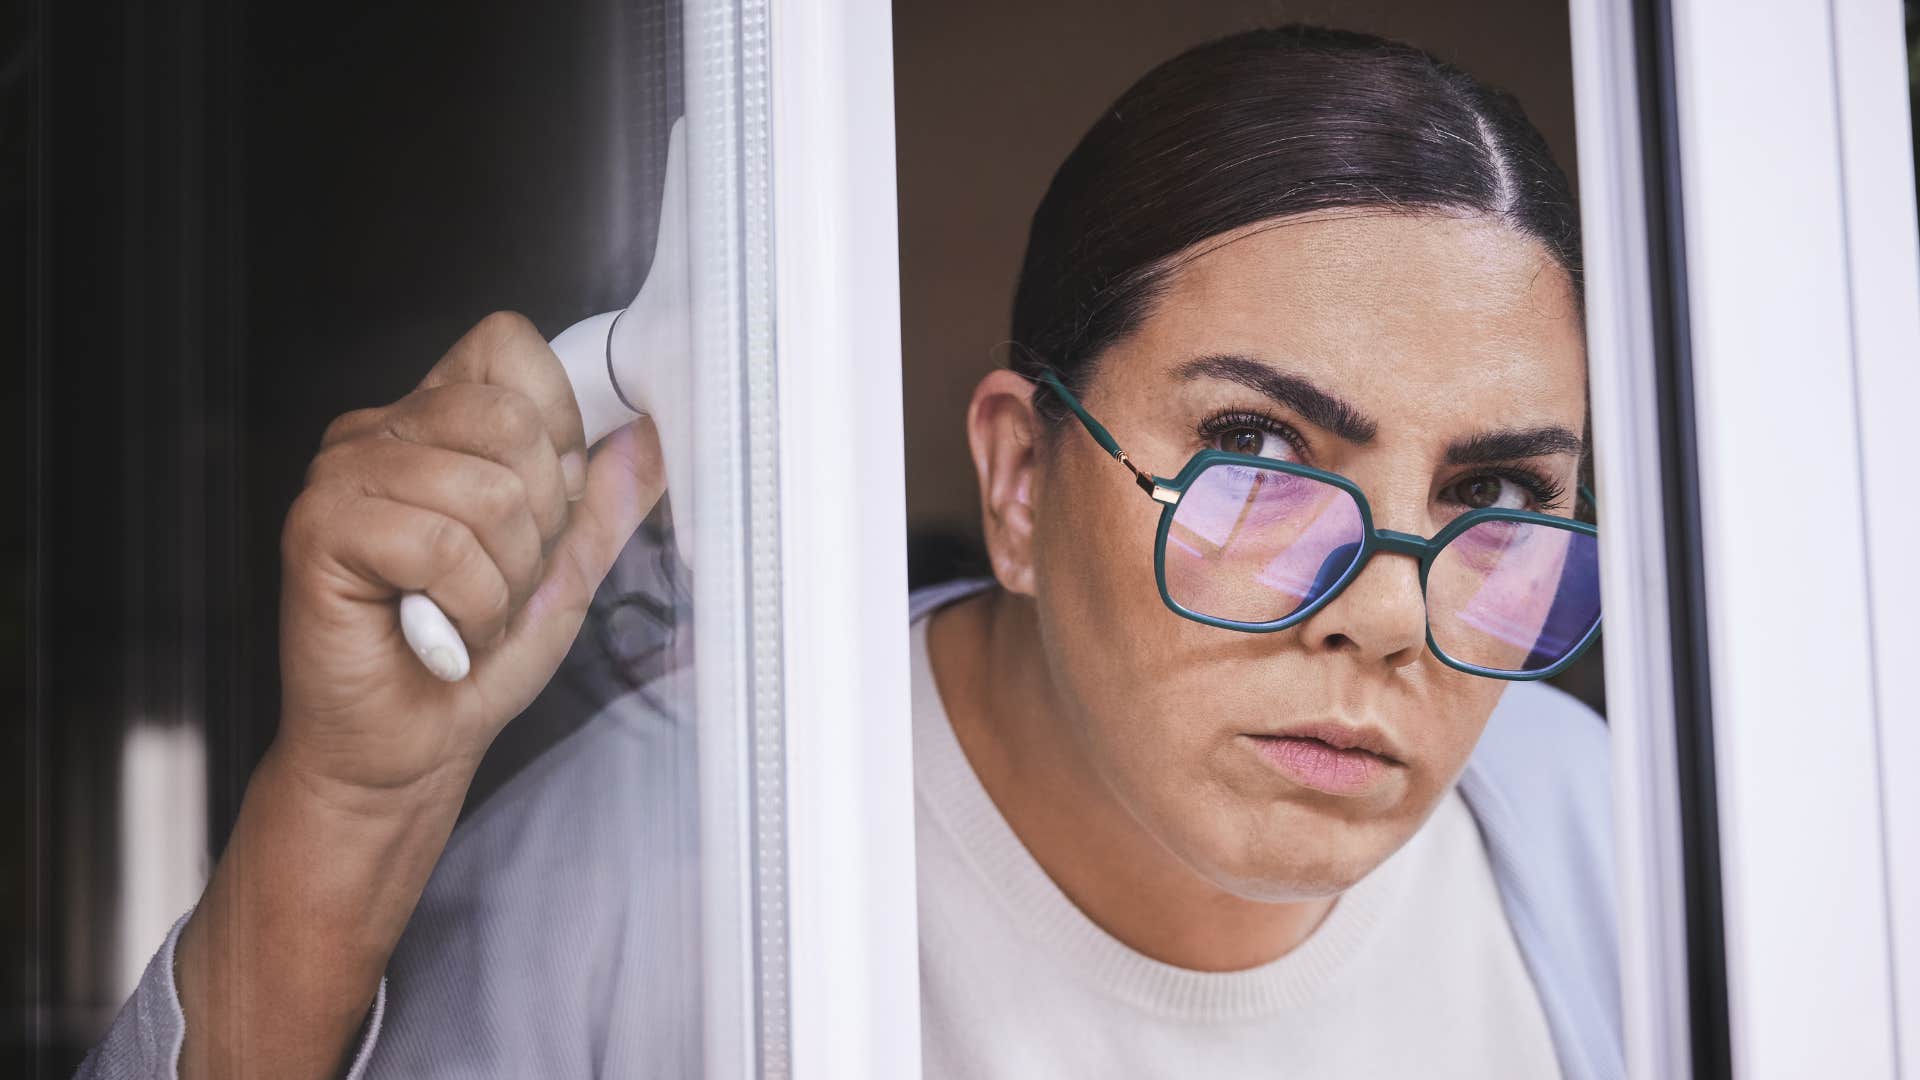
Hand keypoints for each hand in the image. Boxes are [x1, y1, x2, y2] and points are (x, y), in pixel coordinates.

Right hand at [275, 310, 663, 799]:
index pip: (508, 345)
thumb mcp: (568, 567)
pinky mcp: (317, 529)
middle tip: (504, 579)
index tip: (548, 506)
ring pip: (485, 490)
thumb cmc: (474, 661)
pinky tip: (442, 635)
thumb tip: (657, 430)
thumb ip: (609, 497)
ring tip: (469, 613)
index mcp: (436, 422)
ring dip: (504, 579)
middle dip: (540, 523)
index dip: (555, 427)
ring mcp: (341, 475)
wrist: (408, 749)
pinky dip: (467, 609)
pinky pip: (439, 545)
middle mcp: (382, 432)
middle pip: (510, 421)